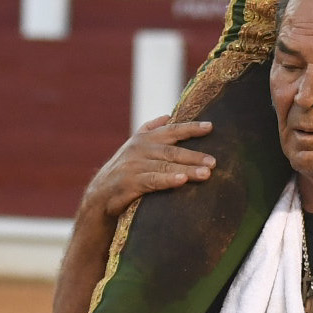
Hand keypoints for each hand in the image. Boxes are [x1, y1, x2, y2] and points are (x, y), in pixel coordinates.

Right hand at [83, 117, 213, 219]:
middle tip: (214, 162)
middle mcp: (139, 149)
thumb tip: (167, 116)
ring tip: (206, 174)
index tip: (211, 127)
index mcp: (144, 138)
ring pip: (165, 167)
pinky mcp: (128, 183)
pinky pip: (152, 181)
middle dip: (195, 156)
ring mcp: (133, 166)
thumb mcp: (134, 147)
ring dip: (188, 170)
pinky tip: (182, 181)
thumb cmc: (123, 170)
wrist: (98, 196)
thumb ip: (150, 130)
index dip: (191, 128)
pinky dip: (168, 180)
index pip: (172, 131)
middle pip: (172, 151)